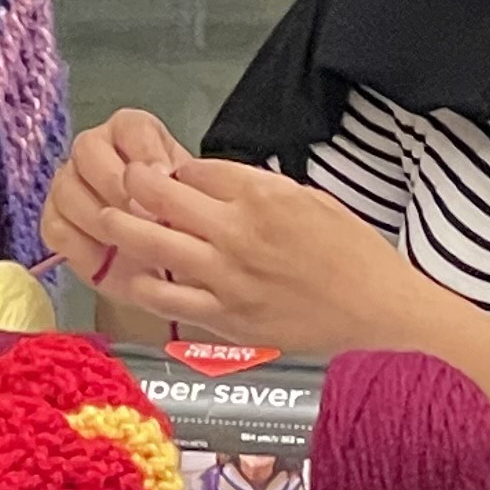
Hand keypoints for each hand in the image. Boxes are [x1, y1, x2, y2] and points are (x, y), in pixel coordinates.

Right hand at [39, 110, 189, 289]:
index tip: (166, 177)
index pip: (131, 128)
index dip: (147, 152)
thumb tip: (164, 177)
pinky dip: (82, 245)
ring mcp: (67, 183)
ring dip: (98, 218)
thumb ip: (180, 183)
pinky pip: (57, 227)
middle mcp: (93, 150)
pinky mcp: (54, 220)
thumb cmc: (180, 217)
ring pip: (67, 188)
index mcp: (130, 133)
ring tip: (127, 242)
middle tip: (143, 216)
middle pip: (88, 149)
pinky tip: (108, 258)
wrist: (168, 256)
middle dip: (116, 184)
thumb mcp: (192, 198)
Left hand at [101, 153, 432, 358]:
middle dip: (133, 185)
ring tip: (107, 220)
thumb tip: (206, 181)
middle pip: (161, 198)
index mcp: (263, 196)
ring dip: (122, 228)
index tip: (168, 175)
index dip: (174, 170)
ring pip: (152, 245)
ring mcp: (229, 278)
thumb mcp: (308, 198)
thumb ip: (255, 187)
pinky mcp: (228, 319)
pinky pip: (167, 300)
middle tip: (122, 183)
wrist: (381, 306)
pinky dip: (144, 284)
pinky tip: (137, 276)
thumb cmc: (351, 250)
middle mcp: (239, 233)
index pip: (193, 170)